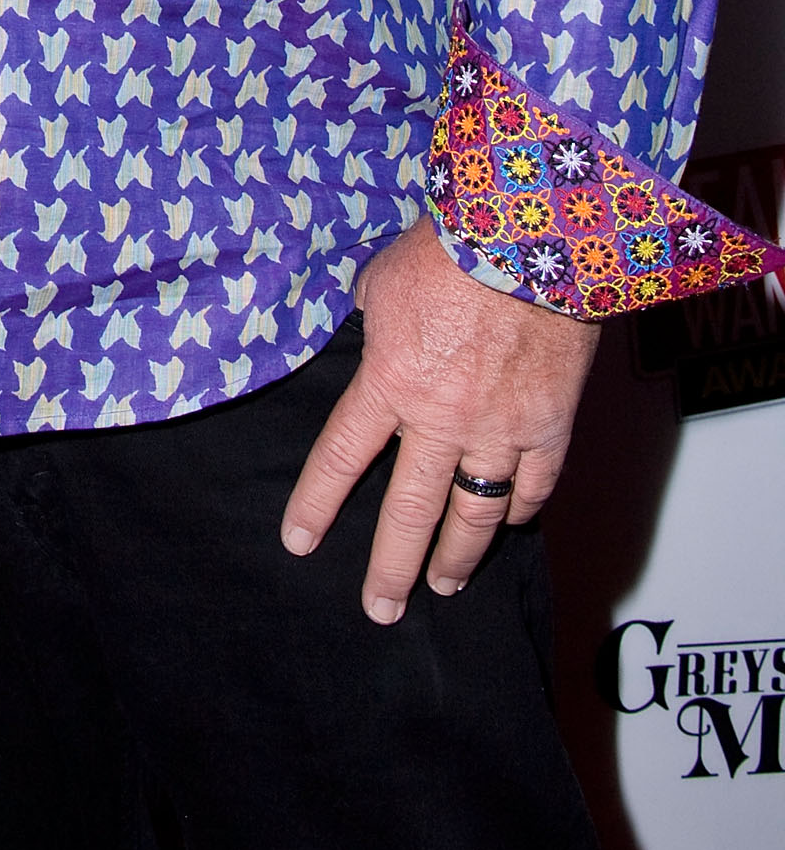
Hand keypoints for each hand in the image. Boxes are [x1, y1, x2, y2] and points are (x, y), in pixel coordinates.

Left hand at [279, 217, 597, 623]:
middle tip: (380, 608)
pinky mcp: (550, 426)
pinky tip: (510, 523)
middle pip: (409, 512)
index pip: (341, 459)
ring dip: (457, 557)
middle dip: (390, 567)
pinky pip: (535, 485)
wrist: (530, 241)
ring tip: (444, 585)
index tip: (299, 542)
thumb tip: (375, 336)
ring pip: (476, 514)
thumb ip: (375, 324)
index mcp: (389, 383)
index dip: (317, 505)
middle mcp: (440, 420)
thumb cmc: (448, 251)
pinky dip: (521, 509)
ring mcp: (500, 430)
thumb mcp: (382, 282)